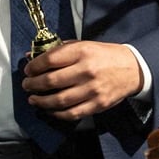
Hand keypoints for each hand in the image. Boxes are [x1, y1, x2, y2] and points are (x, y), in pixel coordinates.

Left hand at [21, 40, 143, 119]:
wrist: (132, 69)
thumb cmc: (104, 55)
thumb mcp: (84, 45)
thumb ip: (60, 50)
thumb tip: (33, 56)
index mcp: (82, 51)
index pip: (50, 59)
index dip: (34, 66)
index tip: (28, 70)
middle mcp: (86, 70)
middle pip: (51, 81)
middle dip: (34, 84)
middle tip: (27, 85)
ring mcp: (92, 89)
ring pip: (59, 100)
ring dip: (41, 101)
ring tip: (33, 99)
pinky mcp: (97, 104)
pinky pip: (72, 113)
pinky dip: (57, 114)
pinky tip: (49, 110)